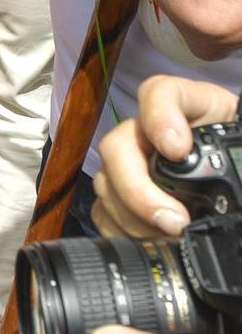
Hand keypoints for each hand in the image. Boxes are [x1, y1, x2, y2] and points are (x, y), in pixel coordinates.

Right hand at [92, 74, 241, 239]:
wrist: (234, 168)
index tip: (177, 150)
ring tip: (169, 237)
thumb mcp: (241, 147)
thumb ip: (239, 157)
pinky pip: (104, 209)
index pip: (160, 93)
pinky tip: (149, 240)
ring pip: (107, 182)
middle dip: (138, 189)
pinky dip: (122, 229)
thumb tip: (234, 193)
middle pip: (118, 146)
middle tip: (173, 220)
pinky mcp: (122, 192)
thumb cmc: (237, 152)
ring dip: (133, 217)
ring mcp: (129, 161)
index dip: (160, 118)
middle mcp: (147, 130)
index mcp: (186, 107)